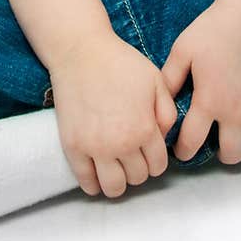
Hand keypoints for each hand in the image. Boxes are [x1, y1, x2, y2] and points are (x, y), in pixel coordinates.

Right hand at [48, 31, 177, 197]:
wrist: (80, 52)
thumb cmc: (120, 63)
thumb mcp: (155, 81)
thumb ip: (168, 112)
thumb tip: (164, 138)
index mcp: (144, 129)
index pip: (158, 166)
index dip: (156, 160)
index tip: (148, 151)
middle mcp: (121, 144)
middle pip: (137, 178)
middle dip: (139, 168)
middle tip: (132, 154)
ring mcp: (94, 148)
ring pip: (113, 188)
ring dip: (119, 181)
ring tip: (116, 166)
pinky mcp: (72, 147)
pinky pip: (86, 182)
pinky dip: (94, 184)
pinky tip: (97, 173)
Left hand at [161, 1, 240, 163]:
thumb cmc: (213, 29)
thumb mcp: (182, 51)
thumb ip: (169, 80)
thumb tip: (159, 103)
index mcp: (209, 101)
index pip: (193, 143)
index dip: (183, 151)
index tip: (181, 150)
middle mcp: (235, 110)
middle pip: (231, 154)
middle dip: (218, 154)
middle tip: (211, 143)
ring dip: (240, 141)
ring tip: (230, 130)